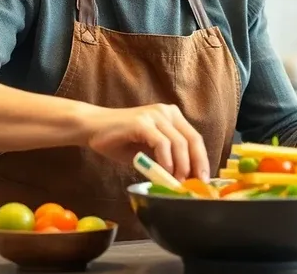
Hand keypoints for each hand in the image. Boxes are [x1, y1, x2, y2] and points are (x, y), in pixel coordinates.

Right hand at [83, 103, 209, 180]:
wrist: (92, 127)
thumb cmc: (121, 140)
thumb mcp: (149, 150)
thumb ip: (167, 157)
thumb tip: (185, 178)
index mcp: (172, 116)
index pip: (195, 138)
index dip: (202, 160)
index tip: (204, 180)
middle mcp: (167, 112)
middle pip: (192, 140)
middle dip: (196, 165)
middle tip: (194, 184)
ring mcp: (154, 115)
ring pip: (179, 143)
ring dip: (181, 166)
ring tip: (176, 182)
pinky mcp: (142, 122)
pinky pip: (161, 143)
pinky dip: (166, 160)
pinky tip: (163, 172)